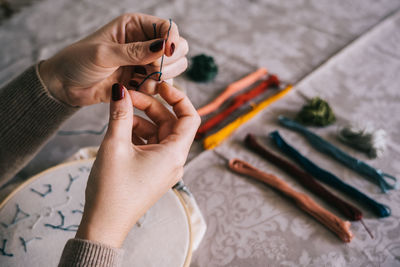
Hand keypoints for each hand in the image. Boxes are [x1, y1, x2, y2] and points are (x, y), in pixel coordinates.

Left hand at [39, 13, 187, 105]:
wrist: (65, 86)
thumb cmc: (78, 62)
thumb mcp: (104, 54)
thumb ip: (135, 51)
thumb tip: (164, 46)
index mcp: (134, 26)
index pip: (167, 28)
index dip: (172, 40)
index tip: (167, 53)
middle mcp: (144, 42)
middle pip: (178, 47)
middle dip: (168, 61)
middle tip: (149, 70)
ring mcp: (145, 62)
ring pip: (173, 68)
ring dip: (161, 76)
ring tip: (140, 81)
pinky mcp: (143, 80)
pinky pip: (161, 85)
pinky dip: (153, 89)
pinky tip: (135, 89)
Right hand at [75, 82, 199, 246]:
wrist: (104, 224)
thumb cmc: (112, 190)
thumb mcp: (115, 146)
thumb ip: (120, 114)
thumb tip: (120, 90)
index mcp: (174, 154)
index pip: (190, 117)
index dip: (178, 97)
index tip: (158, 85)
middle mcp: (174, 160)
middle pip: (171, 122)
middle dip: (151, 106)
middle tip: (127, 95)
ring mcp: (164, 167)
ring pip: (159, 132)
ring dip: (141, 119)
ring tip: (119, 112)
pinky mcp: (152, 171)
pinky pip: (151, 144)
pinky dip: (138, 133)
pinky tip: (121, 127)